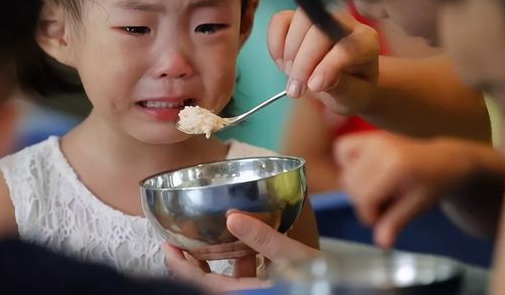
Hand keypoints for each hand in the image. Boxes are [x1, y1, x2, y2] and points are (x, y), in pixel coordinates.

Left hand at [164, 213, 320, 291]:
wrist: (338, 291)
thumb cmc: (320, 281)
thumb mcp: (293, 257)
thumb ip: (262, 238)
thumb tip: (232, 217)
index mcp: (243, 293)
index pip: (196, 282)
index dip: (177, 264)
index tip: (166, 243)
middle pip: (204, 281)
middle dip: (190, 260)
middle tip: (179, 237)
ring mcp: (252, 292)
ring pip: (222, 279)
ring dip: (213, 259)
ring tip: (207, 235)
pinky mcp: (264, 290)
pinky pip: (241, 278)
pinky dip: (237, 261)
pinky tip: (244, 243)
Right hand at [268, 8, 378, 114]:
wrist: (346, 83)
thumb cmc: (353, 89)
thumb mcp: (353, 95)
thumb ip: (340, 87)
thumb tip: (315, 81)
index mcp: (365, 41)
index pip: (344, 47)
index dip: (326, 67)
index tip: (312, 87)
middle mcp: (345, 23)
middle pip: (318, 30)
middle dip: (303, 62)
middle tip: (295, 90)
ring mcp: (320, 18)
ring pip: (299, 19)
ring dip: (289, 51)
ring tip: (291, 77)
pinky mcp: (299, 19)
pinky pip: (280, 20)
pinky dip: (275, 42)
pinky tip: (281, 63)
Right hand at [335, 132, 474, 246]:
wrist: (446, 161)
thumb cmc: (434, 185)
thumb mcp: (418, 206)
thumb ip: (396, 222)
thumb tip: (381, 244)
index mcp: (396, 166)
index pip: (364, 197)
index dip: (370, 215)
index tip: (383, 220)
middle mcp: (381, 148)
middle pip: (351, 185)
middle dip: (363, 202)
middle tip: (384, 205)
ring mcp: (373, 138)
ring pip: (345, 172)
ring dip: (355, 186)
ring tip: (378, 189)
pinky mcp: (368, 135)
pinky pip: (341, 150)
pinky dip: (347, 163)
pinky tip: (364, 171)